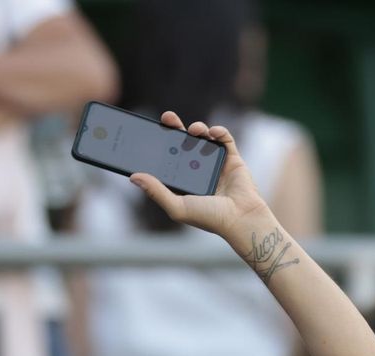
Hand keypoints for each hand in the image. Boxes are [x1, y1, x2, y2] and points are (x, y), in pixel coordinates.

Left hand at [129, 112, 271, 240]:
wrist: (241, 219)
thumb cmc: (209, 218)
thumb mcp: (177, 206)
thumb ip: (156, 191)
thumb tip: (133, 177)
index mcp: (184, 181)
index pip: (168, 158)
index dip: (160, 144)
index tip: (150, 131)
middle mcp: (198, 170)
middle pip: (183, 143)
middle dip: (175, 128)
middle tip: (167, 117)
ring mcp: (215, 163)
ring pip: (203, 138)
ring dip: (197, 129)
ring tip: (194, 130)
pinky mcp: (232, 159)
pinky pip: (225, 139)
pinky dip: (219, 131)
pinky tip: (212, 132)